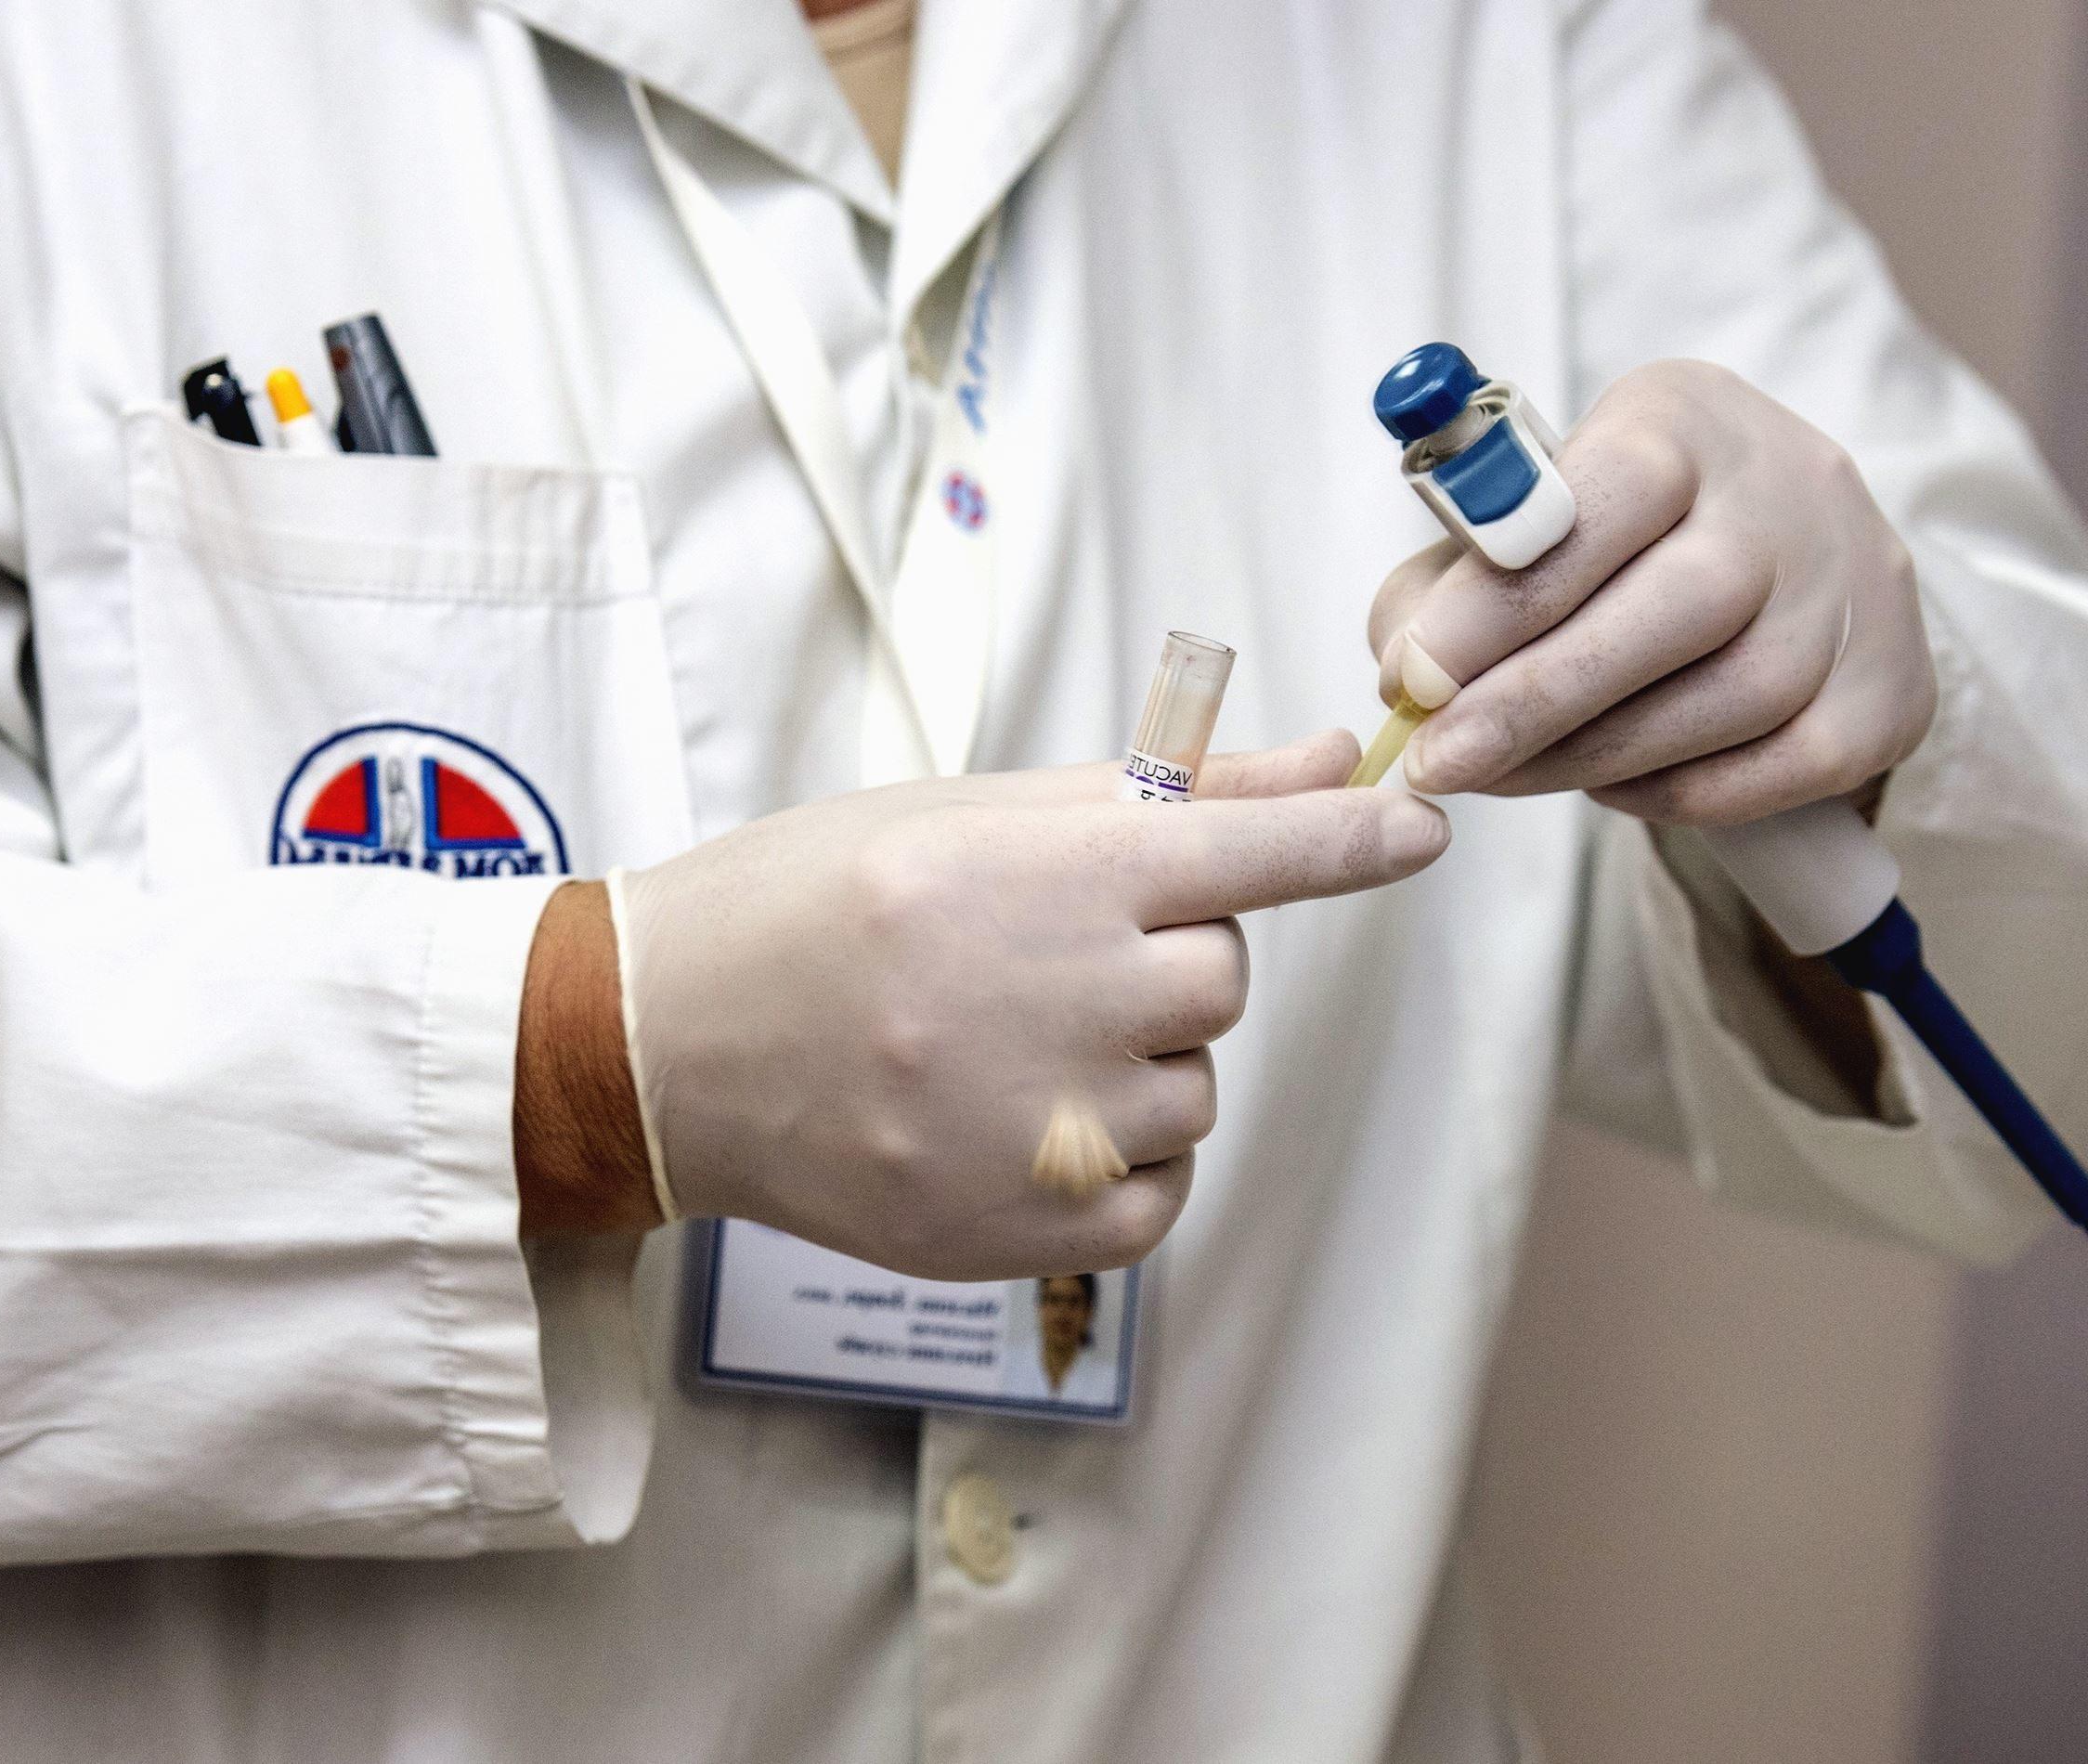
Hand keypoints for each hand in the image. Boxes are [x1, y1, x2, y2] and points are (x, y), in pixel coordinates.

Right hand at [602, 732, 1442, 1279]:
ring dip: (1139, 1062)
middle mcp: (1048, 999)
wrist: (667, 1046)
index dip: (1347, 837)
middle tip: (1045, 954)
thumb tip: (1317, 757)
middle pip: (1218, 977)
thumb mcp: (969, 816)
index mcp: (1037, 877)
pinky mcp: (1019, 1231)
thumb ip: (1162, 795)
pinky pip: (1162, 1192)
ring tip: (1006, 1044)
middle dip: (1162, 957)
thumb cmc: (817, 904)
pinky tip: (1025, 1125)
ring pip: (1194, 1087)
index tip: (1421, 823)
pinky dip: (1124, 1161)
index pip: (1246, 852)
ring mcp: (1035, 1128)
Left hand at [1368, 359, 1934, 822]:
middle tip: (1440, 763)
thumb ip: (1447, 584)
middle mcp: (1791, 493)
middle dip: (1535, 699)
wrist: (1794, 556)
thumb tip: (1407, 679)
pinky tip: (1610, 784)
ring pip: (1729, 700)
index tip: (1411, 678)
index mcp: (1685, 422)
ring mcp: (1857, 593)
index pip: (1596, 502)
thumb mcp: (1531, 518)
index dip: (1494, 602)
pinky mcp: (1890, 693)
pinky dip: (1677, 792)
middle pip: (1674, 608)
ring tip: (1502, 775)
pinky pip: (1776, 770)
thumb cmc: (1623, 541)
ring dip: (1592, 758)